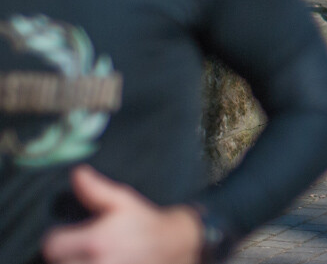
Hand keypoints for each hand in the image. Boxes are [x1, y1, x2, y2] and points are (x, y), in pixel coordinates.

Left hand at [42, 165, 203, 263]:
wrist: (172, 247)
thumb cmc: (145, 223)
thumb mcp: (123, 201)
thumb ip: (96, 190)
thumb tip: (77, 173)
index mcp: (96, 242)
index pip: (52, 245)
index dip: (59, 237)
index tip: (71, 234)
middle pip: (57, 261)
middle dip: (66, 254)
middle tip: (82, 247)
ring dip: (74, 261)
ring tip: (90, 255)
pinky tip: (100, 260)